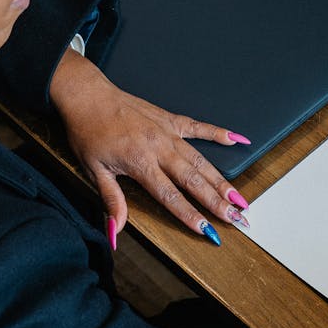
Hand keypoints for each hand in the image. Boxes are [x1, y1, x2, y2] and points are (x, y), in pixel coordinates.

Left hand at [49, 50, 249, 243]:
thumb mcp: (93, 170)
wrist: (88, 96)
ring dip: (222, 180)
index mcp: (141, 163)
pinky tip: (238, 141)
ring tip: (240, 197)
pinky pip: (199, 127)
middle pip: (194, 181)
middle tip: (239, 218)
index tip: (209, 231)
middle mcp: (160, 149)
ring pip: (201, 160)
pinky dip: (219, 133)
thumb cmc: (88, 133)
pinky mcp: (170, 119)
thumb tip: (116, 230)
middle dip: (218, 203)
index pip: (171, 197)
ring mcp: (168, 133)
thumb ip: (111, 200)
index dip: (191, 216)